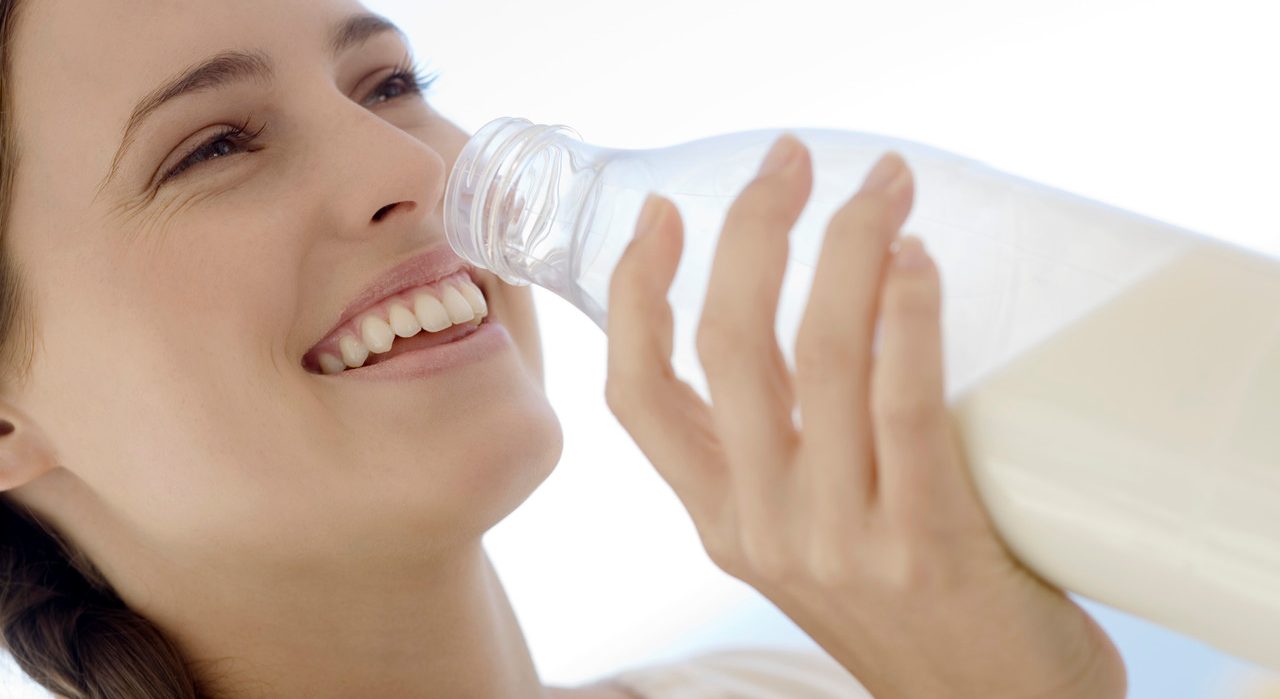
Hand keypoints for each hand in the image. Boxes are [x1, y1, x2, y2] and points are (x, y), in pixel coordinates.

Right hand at [604, 135, 1126, 698]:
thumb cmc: (912, 614)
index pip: (639, 394)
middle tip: (792, 160)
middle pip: (729, 346)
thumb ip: (798, 449)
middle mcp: (761, 527)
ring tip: (883, 187)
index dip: (637, 293)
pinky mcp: (924, 546)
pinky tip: (915, 263)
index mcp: (721, 520)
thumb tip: (835, 314)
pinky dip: (907, 320)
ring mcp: (837, 540)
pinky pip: (903, 409)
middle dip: (752, 229)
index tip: (665, 213)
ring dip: (847, 247)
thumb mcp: (816, 538)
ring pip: (819, 359)